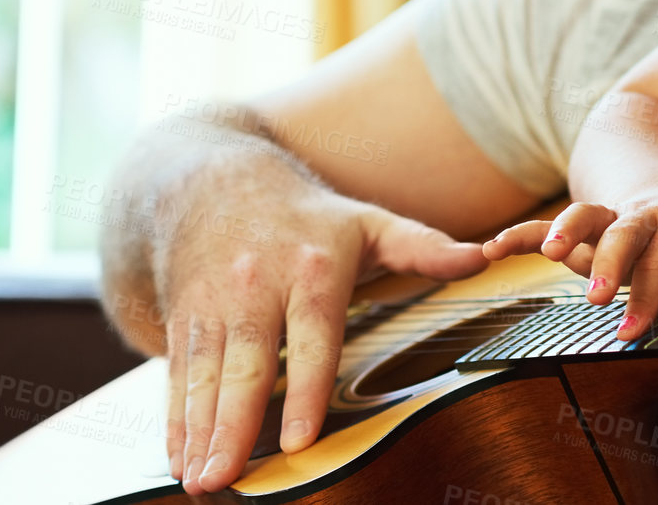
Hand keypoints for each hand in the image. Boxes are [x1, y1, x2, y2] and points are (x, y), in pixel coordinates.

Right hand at [148, 175, 485, 495]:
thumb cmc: (305, 216)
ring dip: (200, 432)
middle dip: (235, 425)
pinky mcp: (183, 319)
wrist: (211, 182)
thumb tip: (482, 257)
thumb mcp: (367, 221)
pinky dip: (176, 420)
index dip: (306, 389)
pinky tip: (179, 460)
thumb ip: (422, 246)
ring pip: (206, 376)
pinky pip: (179, 375)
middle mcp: (257, 287)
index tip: (298, 440)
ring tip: (202, 481)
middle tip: (227, 476)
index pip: (312, 336)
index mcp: (312, 269)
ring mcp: (213, 305)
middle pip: (247, 366)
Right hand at [483, 192, 657, 339]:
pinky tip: (491, 251)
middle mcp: (646, 217)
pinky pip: (547, 226)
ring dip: (566, 230)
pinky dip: (521, 235)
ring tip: (548, 253)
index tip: (631, 332)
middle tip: (597, 298)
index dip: (649, 293)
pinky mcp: (582, 229)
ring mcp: (610, 219)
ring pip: (586, 214)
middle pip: (625, 232)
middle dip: (610, 261)